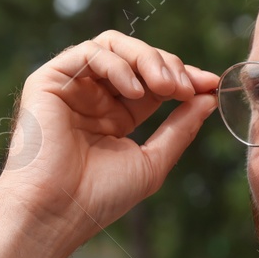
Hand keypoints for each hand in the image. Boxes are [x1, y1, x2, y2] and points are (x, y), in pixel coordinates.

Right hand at [0, 30, 220, 245]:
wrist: (57, 211)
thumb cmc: (99, 197)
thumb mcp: (152, 161)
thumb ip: (180, 128)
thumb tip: (209, 97)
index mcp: (115, 116)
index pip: (154, 82)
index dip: (184, 77)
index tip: (210, 84)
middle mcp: (93, 97)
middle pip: (137, 58)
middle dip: (169, 66)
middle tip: (186, 88)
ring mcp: (71, 86)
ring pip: (114, 46)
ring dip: (147, 59)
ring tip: (166, 86)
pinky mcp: (49, 80)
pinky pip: (88, 53)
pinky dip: (118, 65)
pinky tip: (135, 91)